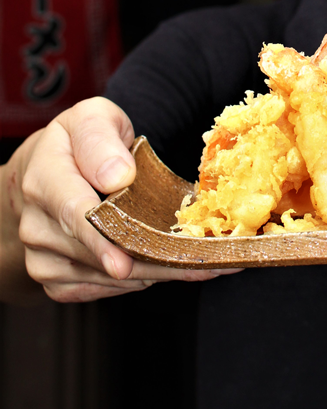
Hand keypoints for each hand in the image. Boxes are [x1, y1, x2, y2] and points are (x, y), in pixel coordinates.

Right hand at [10, 97, 238, 302]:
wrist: (47, 169)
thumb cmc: (78, 141)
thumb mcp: (92, 119)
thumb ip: (101, 140)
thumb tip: (117, 175)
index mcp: (44, 180)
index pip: (74, 214)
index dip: (101, 241)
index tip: (125, 261)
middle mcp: (37, 225)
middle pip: (99, 255)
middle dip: (156, 259)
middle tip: (207, 261)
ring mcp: (44, 257)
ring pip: (108, 279)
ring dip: (158, 272)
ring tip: (203, 263)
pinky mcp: (59, 279)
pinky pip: (105, 290)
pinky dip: (142, 280)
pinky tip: (171, 267)